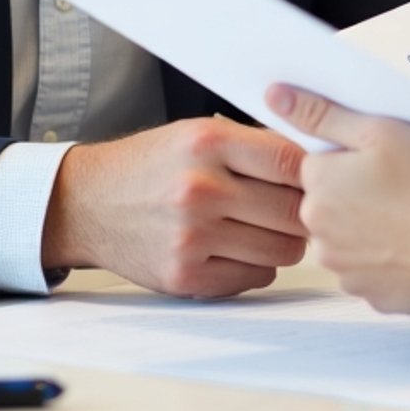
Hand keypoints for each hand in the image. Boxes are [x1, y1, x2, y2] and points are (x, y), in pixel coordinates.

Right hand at [42, 116, 307, 296]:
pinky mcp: (184, 275)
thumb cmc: (152, 164)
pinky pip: (255, 277)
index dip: (314, 172)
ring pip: (282, 250)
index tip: (319, 178)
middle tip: (300, 210)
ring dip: (285, 242)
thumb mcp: (198, 133)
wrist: (90, 202)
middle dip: (304, 212)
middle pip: (293, 211)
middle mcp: (200, 189)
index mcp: (208, 143)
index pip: (290, 160)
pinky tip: (240, 249)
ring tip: (268, 229)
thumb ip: (253, 146)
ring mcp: (192, 236)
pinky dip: (258, 266)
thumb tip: (318, 162)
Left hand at [268, 86, 409, 314]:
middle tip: (405, 185)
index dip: (352, 159)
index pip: (318, 166)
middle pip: (331, 206)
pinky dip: (393, 261)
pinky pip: (376, 272)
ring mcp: (347, 272)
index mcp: (319, 188)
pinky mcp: (376, 297)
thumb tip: (274, 96)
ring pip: (351, 242)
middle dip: (358, 196)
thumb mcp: (380, 129)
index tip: (384, 160)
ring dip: (372, 231)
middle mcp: (321, 235)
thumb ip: (322, 114)